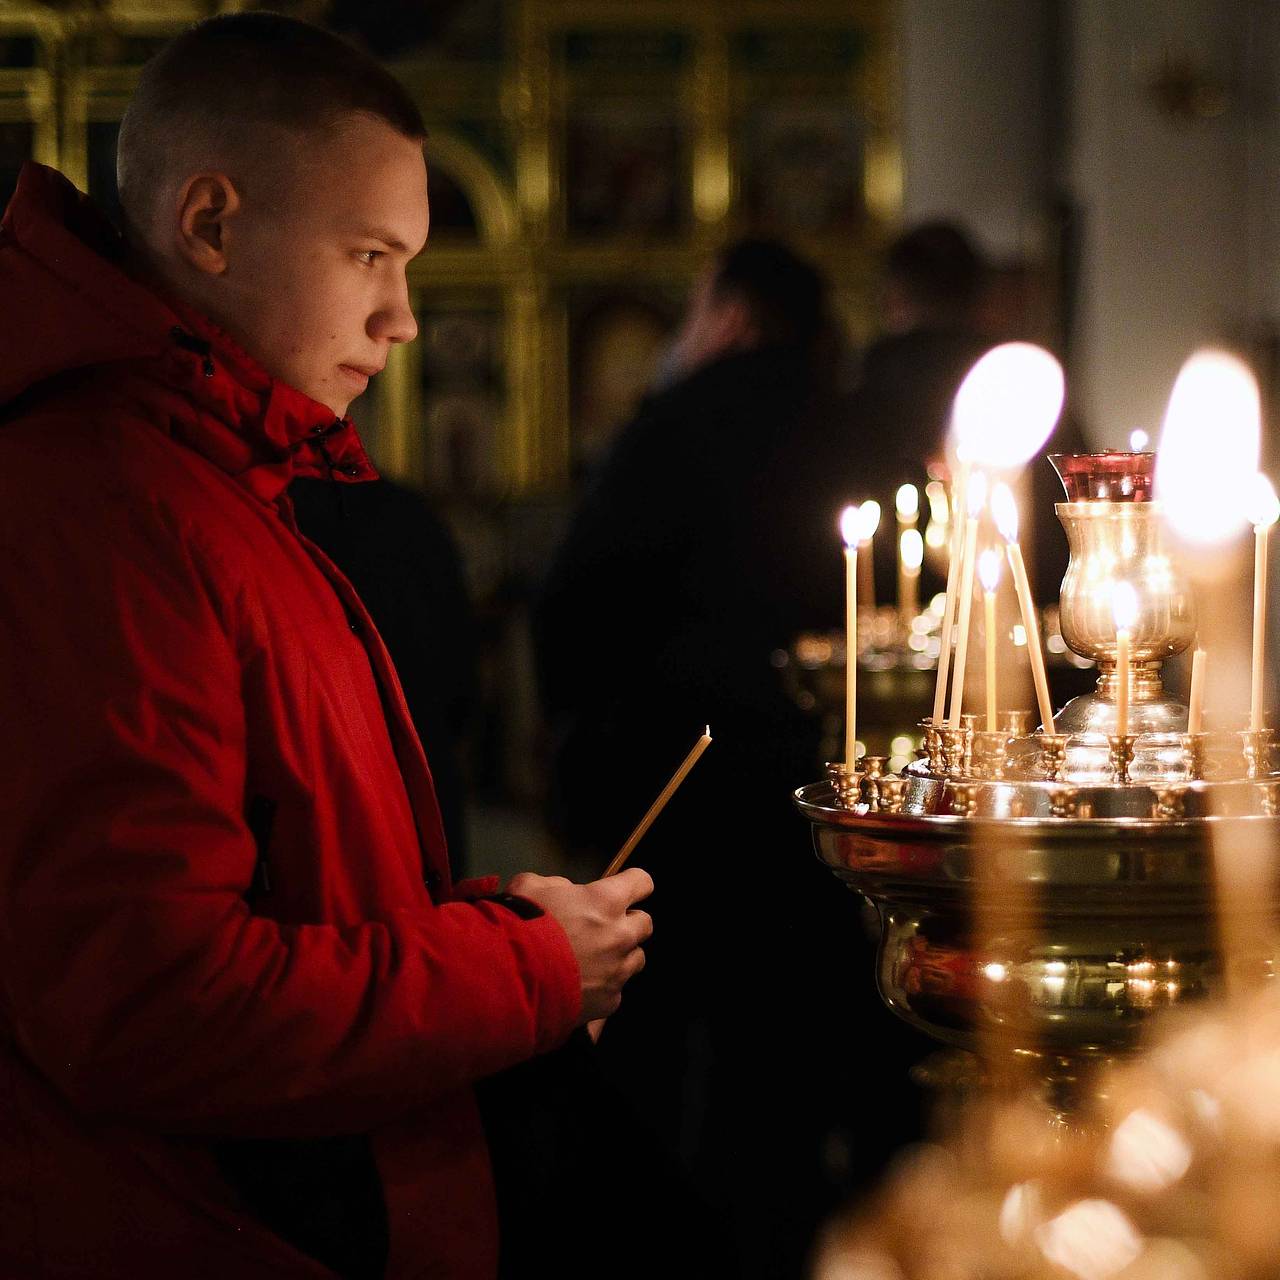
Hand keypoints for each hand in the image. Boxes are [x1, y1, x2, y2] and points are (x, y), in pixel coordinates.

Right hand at [507, 868, 653, 1024]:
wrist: (510, 980)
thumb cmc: (521, 927)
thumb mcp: (530, 887)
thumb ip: (556, 885)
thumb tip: (567, 893)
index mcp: (606, 902)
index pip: (642, 882)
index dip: (633, 884)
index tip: (622, 889)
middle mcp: (621, 935)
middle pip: (645, 923)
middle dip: (629, 922)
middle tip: (604, 927)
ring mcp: (618, 971)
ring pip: (637, 958)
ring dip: (621, 955)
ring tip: (595, 960)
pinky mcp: (610, 1002)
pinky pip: (616, 990)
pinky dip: (604, 987)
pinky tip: (582, 987)